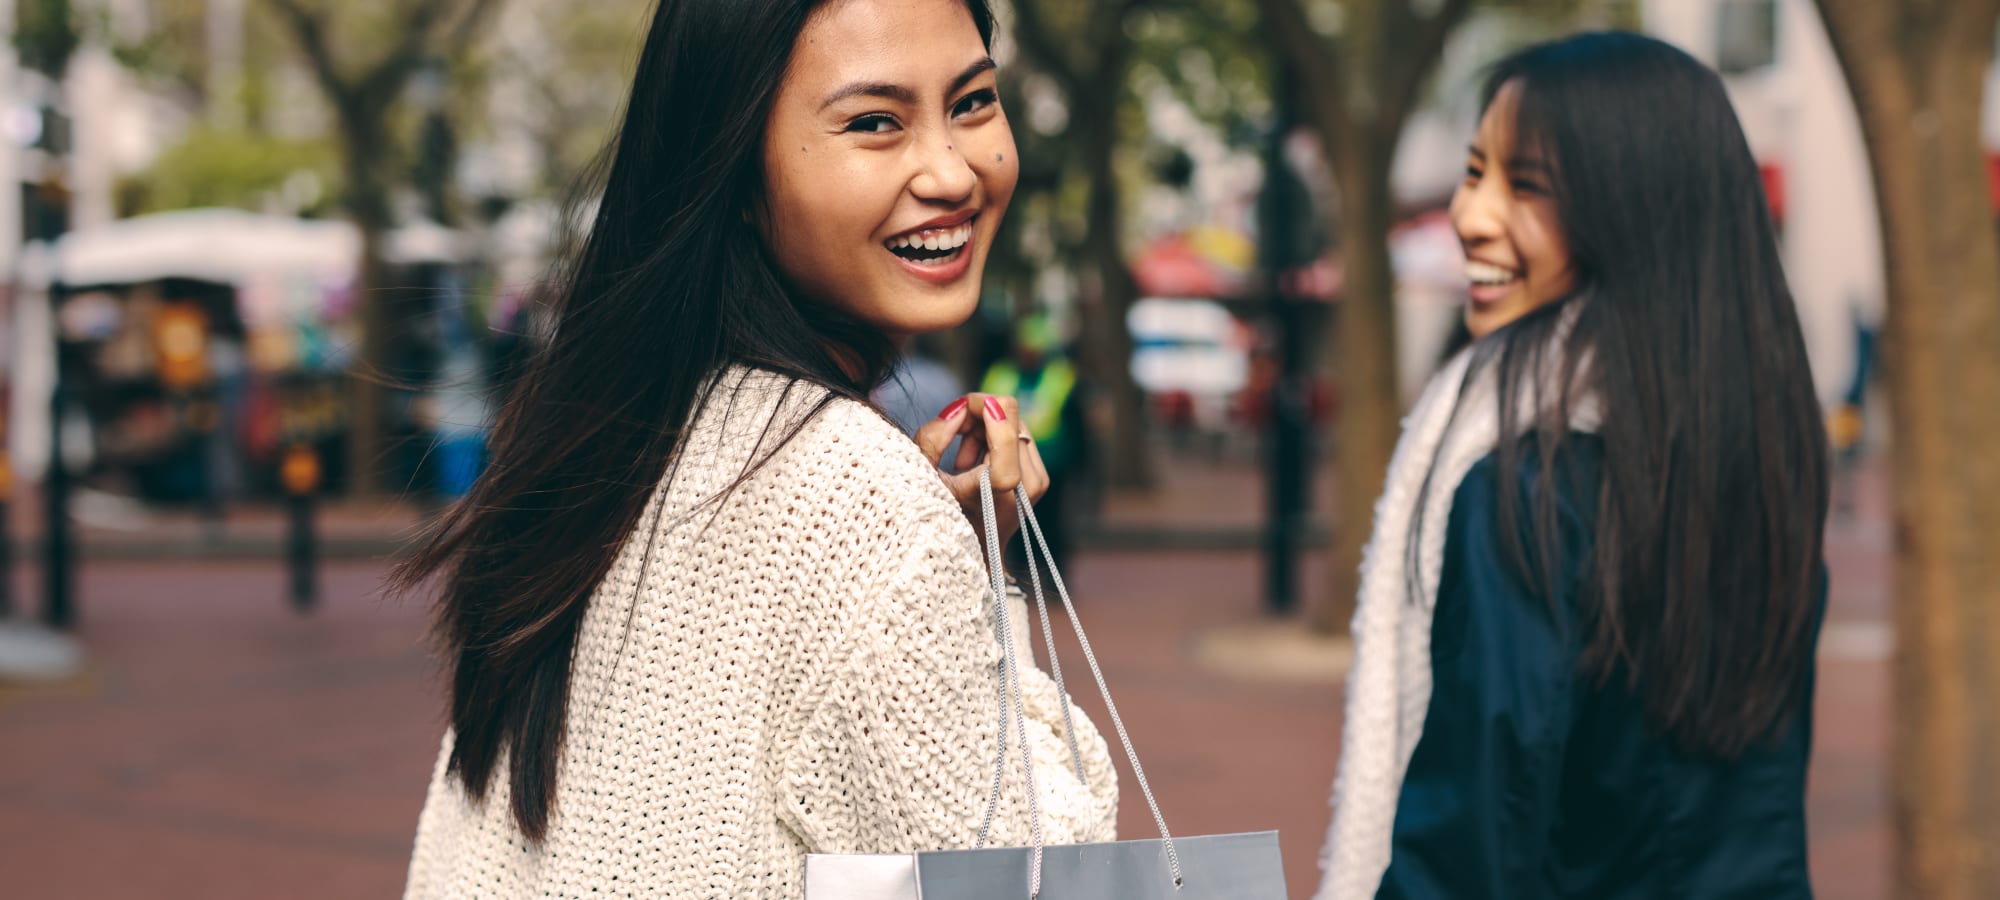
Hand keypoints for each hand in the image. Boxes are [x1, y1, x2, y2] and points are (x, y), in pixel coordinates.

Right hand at [915, 394, 1050, 565]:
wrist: (973, 559)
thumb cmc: (940, 520)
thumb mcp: (922, 478)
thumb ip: (933, 438)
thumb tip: (958, 408)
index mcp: (998, 487)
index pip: (1006, 425)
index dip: (983, 406)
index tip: (958, 410)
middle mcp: (1025, 483)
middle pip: (1011, 415)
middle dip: (979, 415)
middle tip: (953, 436)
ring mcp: (1037, 482)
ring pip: (1016, 423)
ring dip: (986, 429)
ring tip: (961, 458)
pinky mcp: (1040, 480)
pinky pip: (1020, 438)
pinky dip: (996, 440)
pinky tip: (975, 462)